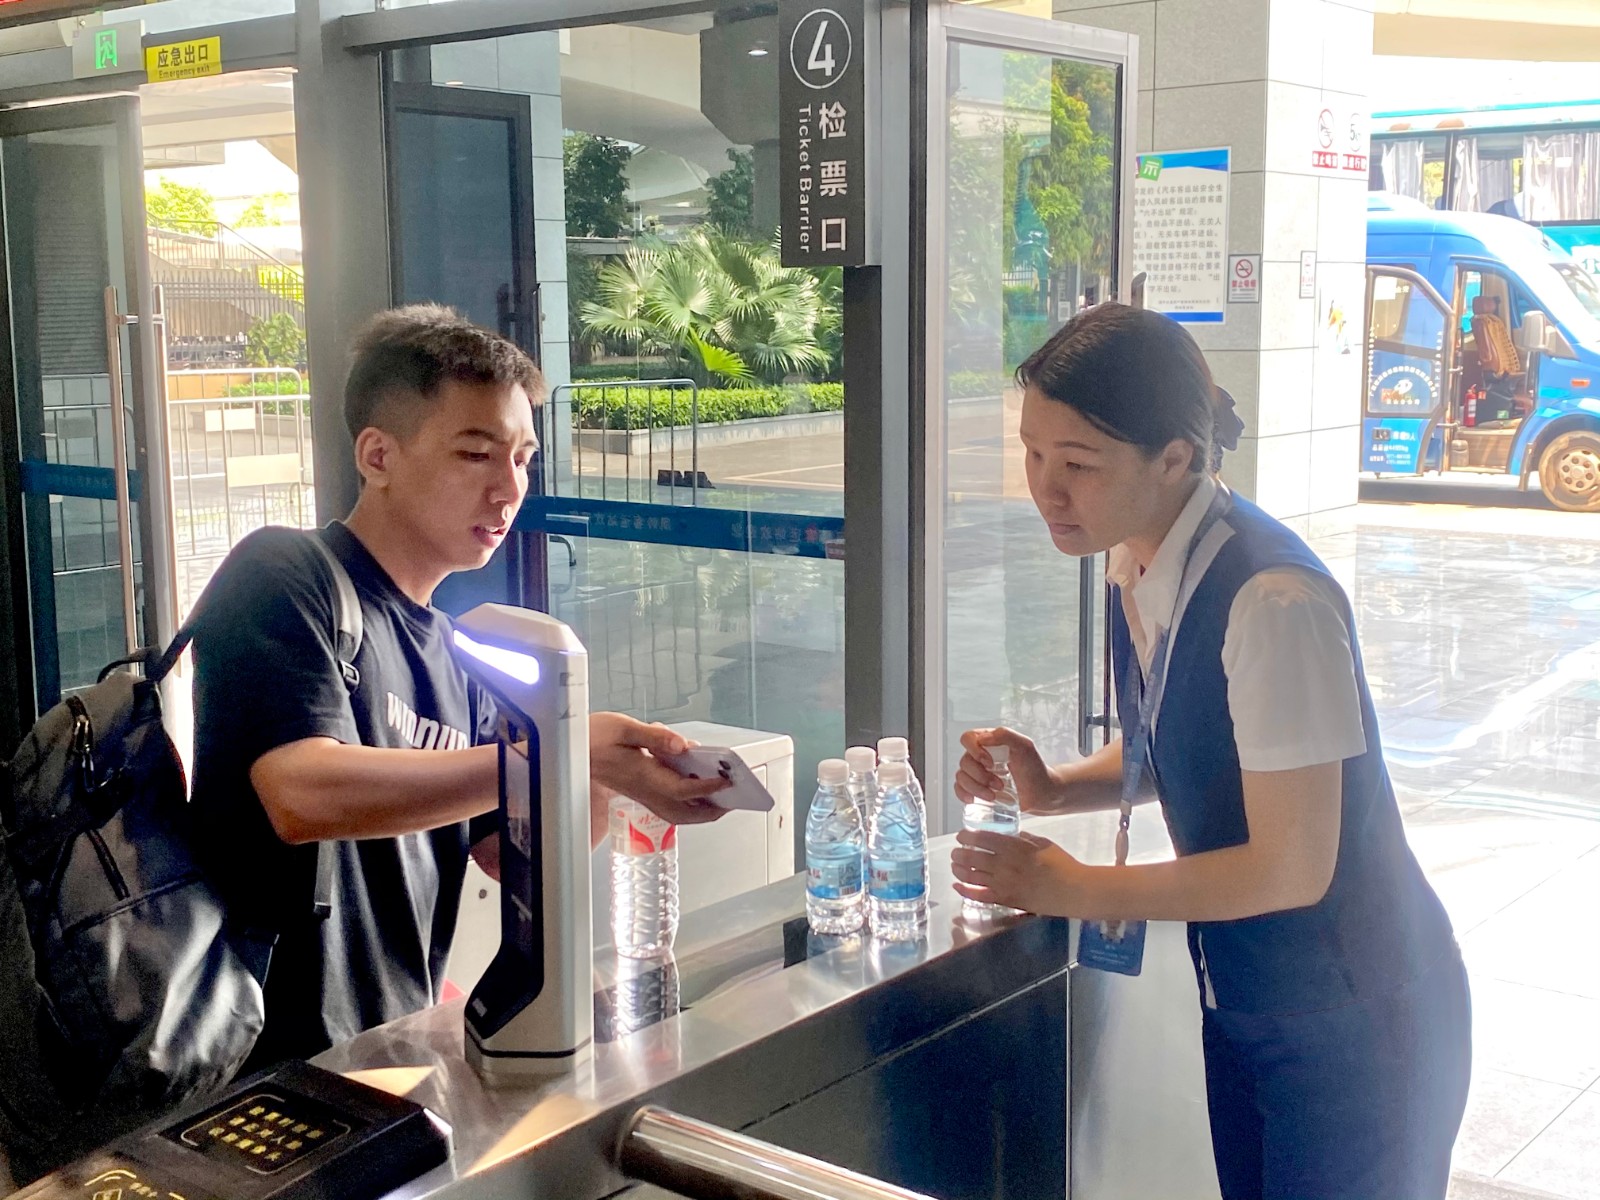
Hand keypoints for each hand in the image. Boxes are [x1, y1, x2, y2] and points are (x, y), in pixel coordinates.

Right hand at [588, 712, 729, 828]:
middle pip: (685, 811)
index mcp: (642, 775)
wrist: (569, 751)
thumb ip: (655, 736)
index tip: (728, 780)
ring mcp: (642, 795)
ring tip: (725, 798)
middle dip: (713, 809)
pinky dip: (690, 805)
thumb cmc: (592, 737)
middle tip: (735, 798)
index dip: (707, 787)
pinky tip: (701, 792)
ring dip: (703, 811)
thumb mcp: (623, 727)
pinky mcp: (640, 792)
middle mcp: (644, 790)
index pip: (682, 789)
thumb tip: (683, 746)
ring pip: (678, 813)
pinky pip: (670, 807)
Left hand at [951, 830, 1085, 915]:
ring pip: (971, 876)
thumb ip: (1023, 838)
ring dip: (959, 869)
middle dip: (959, 853)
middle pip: (972, 857)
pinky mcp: (1006, 900)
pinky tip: (957, 886)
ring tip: (955, 866)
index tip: (962, 836)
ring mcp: (1004, 883)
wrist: (1073, 890)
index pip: (982, 838)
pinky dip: (965, 891)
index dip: (967, 836)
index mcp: (1014, 847)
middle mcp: (1005, 864)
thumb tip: (1009, 836)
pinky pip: (979, 896)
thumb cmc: (1061, 864)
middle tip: (956, 852)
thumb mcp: (1042, 843)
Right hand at [955, 727, 1056, 812]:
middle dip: (980, 776)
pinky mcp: (976, 789)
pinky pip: (959, 789)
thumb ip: (1006, 735)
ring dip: (975, 788)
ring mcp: (977, 773)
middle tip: (999, 784)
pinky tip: (973, 800)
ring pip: (961, 777)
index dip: (974, 751)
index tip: (990, 763)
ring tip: (993, 796)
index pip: (968, 738)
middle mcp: (979, 756)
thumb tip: (982, 738)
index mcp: (988, 742)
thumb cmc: (1035, 768)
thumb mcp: (1025, 746)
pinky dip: (963, 794)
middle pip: (964, 762)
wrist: (1041, 793)